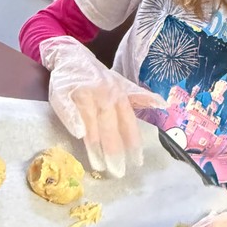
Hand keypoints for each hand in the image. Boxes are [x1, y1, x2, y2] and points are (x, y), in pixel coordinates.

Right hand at [40, 36, 165, 177]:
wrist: (70, 54)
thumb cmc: (97, 76)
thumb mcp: (121, 84)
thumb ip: (138, 97)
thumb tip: (163, 104)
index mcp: (118, 95)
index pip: (128, 122)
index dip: (133, 143)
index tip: (137, 162)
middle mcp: (103, 94)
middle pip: (110, 125)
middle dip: (114, 150)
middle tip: (118, 172)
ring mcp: (83, 93)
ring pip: (91, 120)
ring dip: (95, 143)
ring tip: (98, 165)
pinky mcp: (63, 92)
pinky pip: (68, 107)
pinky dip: (73, 119)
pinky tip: (77, 134)